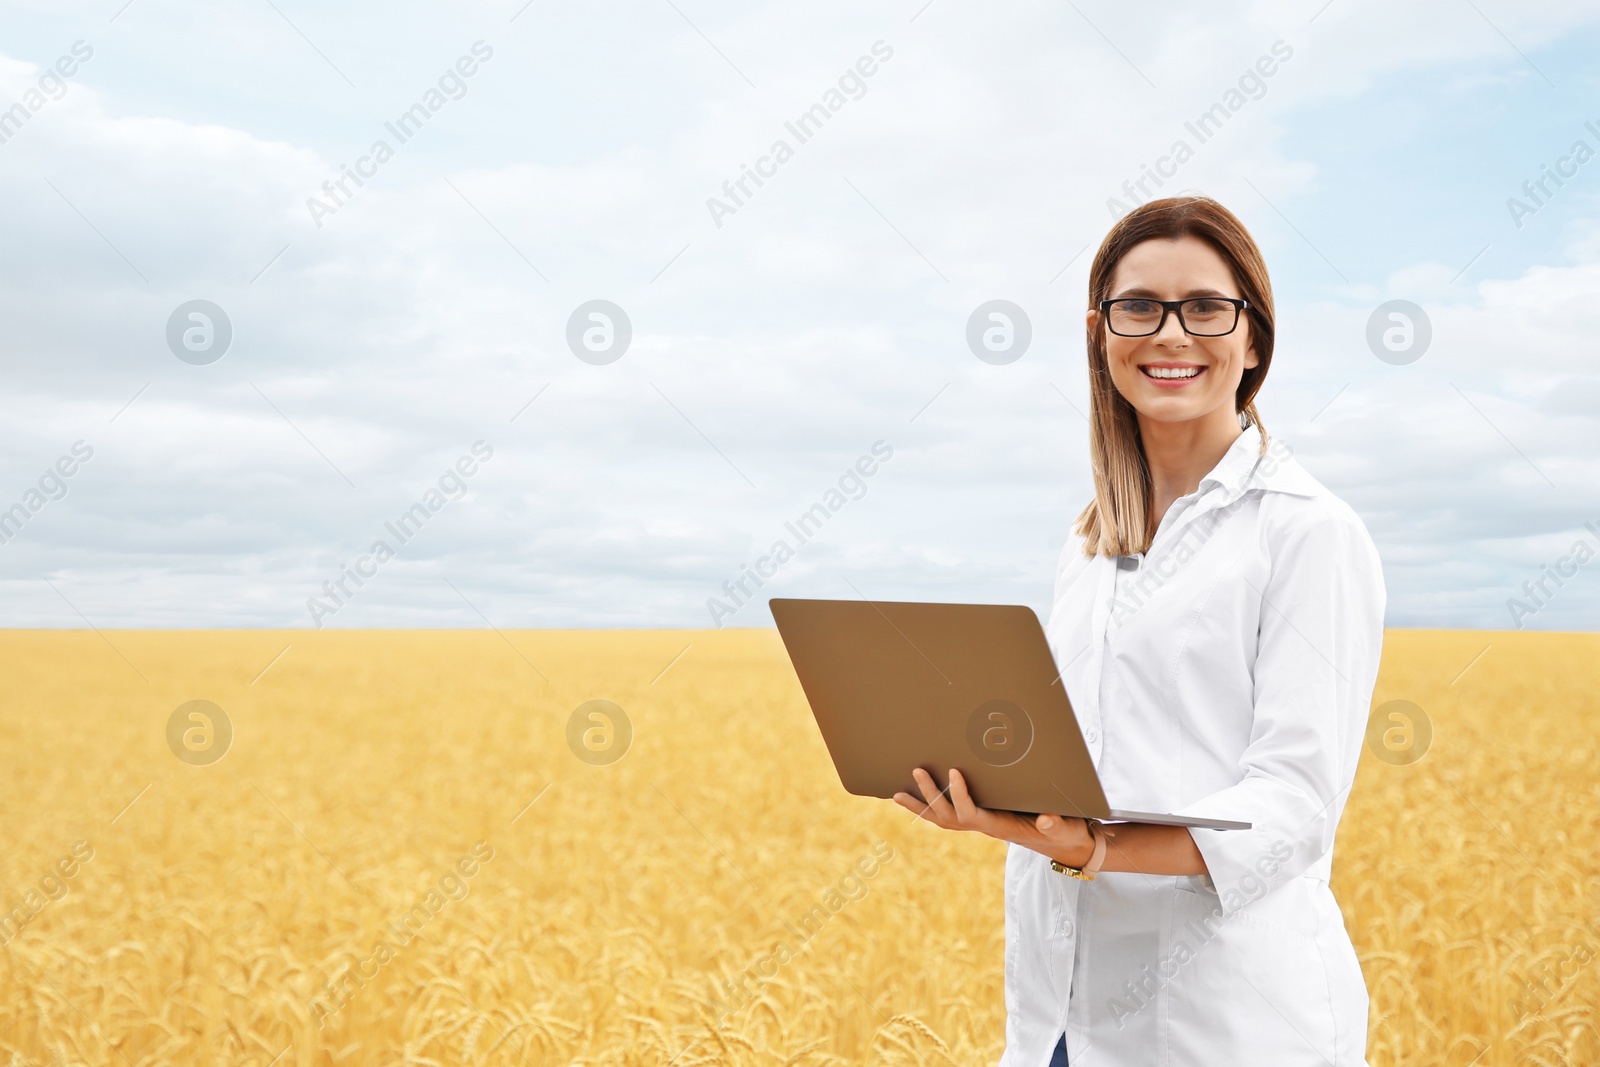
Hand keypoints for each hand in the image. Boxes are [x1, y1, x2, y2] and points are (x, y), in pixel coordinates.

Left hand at [892, 767, 1096, 867]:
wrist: (1064, 842)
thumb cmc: (1065, 832)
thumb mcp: (1066, 828)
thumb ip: (1057, 825)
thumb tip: (1046, 820)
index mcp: (999, 827)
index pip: (972, 814)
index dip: (960, 796)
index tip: (954, 770)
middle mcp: (984, 827)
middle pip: (948, 818)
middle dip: (931, 796)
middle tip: (917, 770)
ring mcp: (979, 824)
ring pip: (942, 819)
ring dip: (920, 806)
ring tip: (896, 793)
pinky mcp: (979, 819)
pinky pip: (947, 816)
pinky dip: (928, 808)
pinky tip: (913, 797)